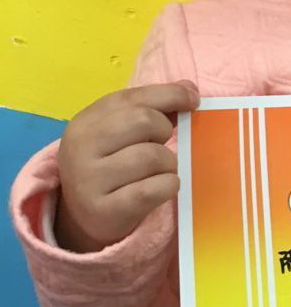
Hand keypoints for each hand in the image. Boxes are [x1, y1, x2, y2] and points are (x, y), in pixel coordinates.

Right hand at [54, 82, 199, 252]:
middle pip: (144, 121)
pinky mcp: (105, 210)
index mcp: (85, 121)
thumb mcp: (120, 132)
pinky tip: (162, 188)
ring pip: (154, 157)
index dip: (169, 95)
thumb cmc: (111, 166)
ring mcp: (89, 180)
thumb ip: (151, 107)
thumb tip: (189, 89)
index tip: (193, 100)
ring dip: (168, 164)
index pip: (133, 98)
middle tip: (160, 145)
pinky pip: (154, 189)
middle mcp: (81, 147)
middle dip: (164, 132)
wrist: (84, 216)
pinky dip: (169, 186)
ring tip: (158, 172)